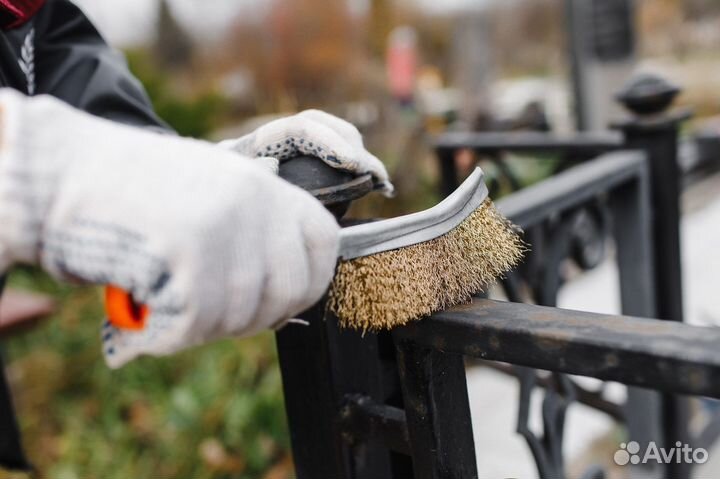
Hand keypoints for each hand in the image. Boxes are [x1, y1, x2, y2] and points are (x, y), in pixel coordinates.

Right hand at [0, 90, 339, 367]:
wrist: (64, 173)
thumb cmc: (135, 190)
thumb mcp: (211, 190)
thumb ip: (256, 230)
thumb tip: (289, 293)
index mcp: (263, 185)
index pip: (324, 240)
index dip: (311, 278)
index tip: (286, 298)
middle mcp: (254, 203)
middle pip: (292, 288)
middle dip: (260, 315)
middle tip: (217, 312)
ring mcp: (225, 229)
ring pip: (243, 313)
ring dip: (208, 325)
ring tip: (171, 302)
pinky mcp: (191, 257)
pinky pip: (201, 324)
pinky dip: (174, 333)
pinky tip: (150, 312)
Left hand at [219, 110, 393, 195]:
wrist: (210, 198)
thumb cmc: (218, 197)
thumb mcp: (225, 188)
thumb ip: (246, 176)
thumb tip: (272, 164)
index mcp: (260, 140)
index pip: (301, 128)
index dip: (331, 142)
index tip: (355, 166)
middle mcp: (280, 138)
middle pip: (324, 125)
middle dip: (354, 147)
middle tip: (376, 176)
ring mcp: (294, 149)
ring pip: (335, 139)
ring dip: (362, 158)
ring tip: (382, 183)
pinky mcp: (306, 164)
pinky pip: (338, 158)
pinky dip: (361, 170)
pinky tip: (381, 188)